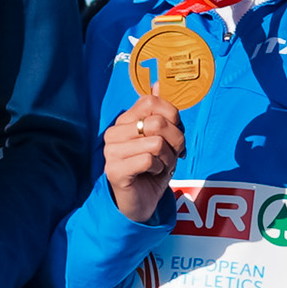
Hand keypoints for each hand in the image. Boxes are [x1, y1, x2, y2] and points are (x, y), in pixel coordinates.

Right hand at [102, 91, 185, 225]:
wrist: (140, 204)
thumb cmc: (151, 170)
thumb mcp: (161, 139)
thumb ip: (159, 113)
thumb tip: (158, 84)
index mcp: (124, 121)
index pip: (152, 102)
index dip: (172, 117)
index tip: (174, 135)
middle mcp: (114, 133)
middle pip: (157, 123)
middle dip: (175, 141)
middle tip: (173, 155)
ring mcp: (111, 152)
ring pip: (156, 142)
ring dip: (168, 158)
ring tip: (161, 167)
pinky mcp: (114, 170)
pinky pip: (149, 160)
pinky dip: (159, 169)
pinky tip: (152, 174)